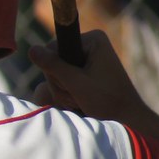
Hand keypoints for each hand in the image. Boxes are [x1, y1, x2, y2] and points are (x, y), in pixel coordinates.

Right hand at [29, 30, 147, 123]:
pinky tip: (78, 101)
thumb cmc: (107, 101)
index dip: (54, 68)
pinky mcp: (84, 70)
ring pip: (55, 72)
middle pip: (53, 60)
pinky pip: (63, 78)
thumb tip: (31, 49)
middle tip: (77, 96)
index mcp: (93, 39)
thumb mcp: (77, 84)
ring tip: (79, 101)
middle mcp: (89, 44)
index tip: (73, 84)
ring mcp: (87, 58)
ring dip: (63, 90)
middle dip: (60, 83)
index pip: (53, 47)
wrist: (126, 119)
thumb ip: (53, 66)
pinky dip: (67, 92)